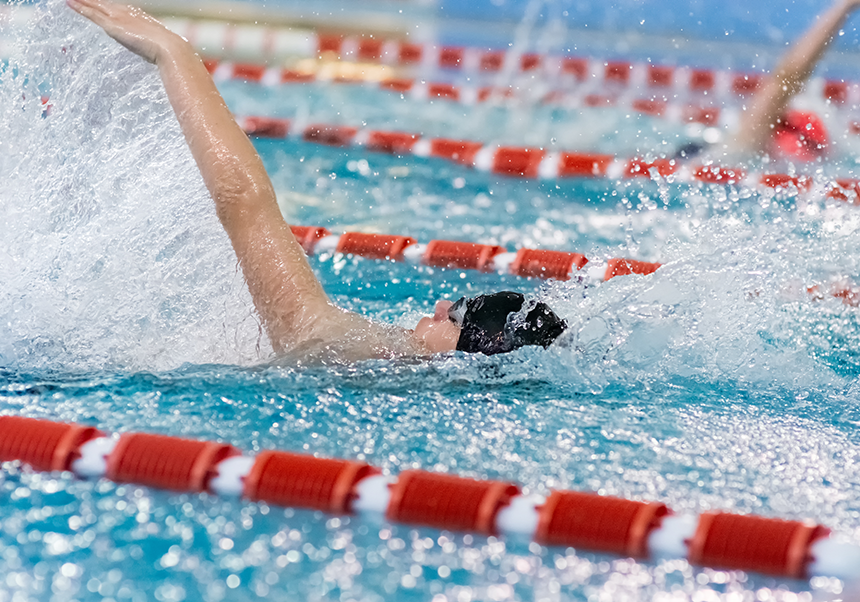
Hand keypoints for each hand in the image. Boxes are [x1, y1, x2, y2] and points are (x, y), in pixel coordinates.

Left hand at [66, 0, 180, 63]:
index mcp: (140, 20)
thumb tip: (164, 62)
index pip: (119, 10)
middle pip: (105, 5)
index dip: (107, 8)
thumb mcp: (161, 51)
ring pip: (97, 7)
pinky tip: (71, 3)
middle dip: (93, 1)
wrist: (170, 49)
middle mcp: (128, 15)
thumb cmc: (170, 53)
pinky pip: (93, 14)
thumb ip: (157, 52)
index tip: (100, 5)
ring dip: (84, 1)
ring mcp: (120, 19)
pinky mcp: (113, 26)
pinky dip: (81, 8)